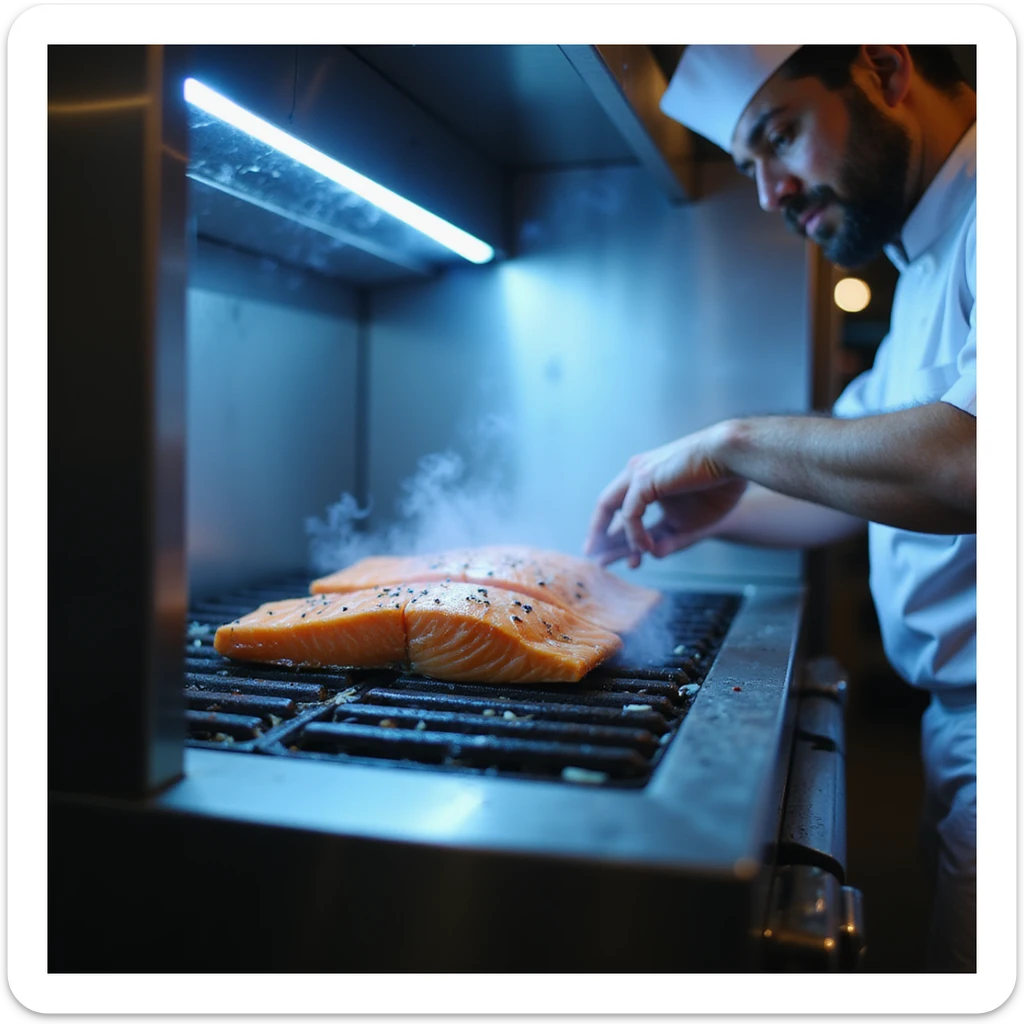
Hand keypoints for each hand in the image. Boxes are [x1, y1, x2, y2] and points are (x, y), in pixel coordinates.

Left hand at [583, 425, 747, 567]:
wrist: (732, 459)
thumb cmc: (718, 487)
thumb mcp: (691, 524)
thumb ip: (671, 540)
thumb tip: (653, 556)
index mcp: (647, 480)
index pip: (621, 508)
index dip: (614, 532)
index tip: (606, 555)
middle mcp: (638, 474)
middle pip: (608, 506)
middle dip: (599, 532)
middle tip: (593, 558)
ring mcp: (639, 473)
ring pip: (612, 508)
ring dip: (611, 537)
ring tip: (608, 561)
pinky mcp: (645, 477)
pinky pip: (630, 512)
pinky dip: (634, 533)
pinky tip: (644, 548)